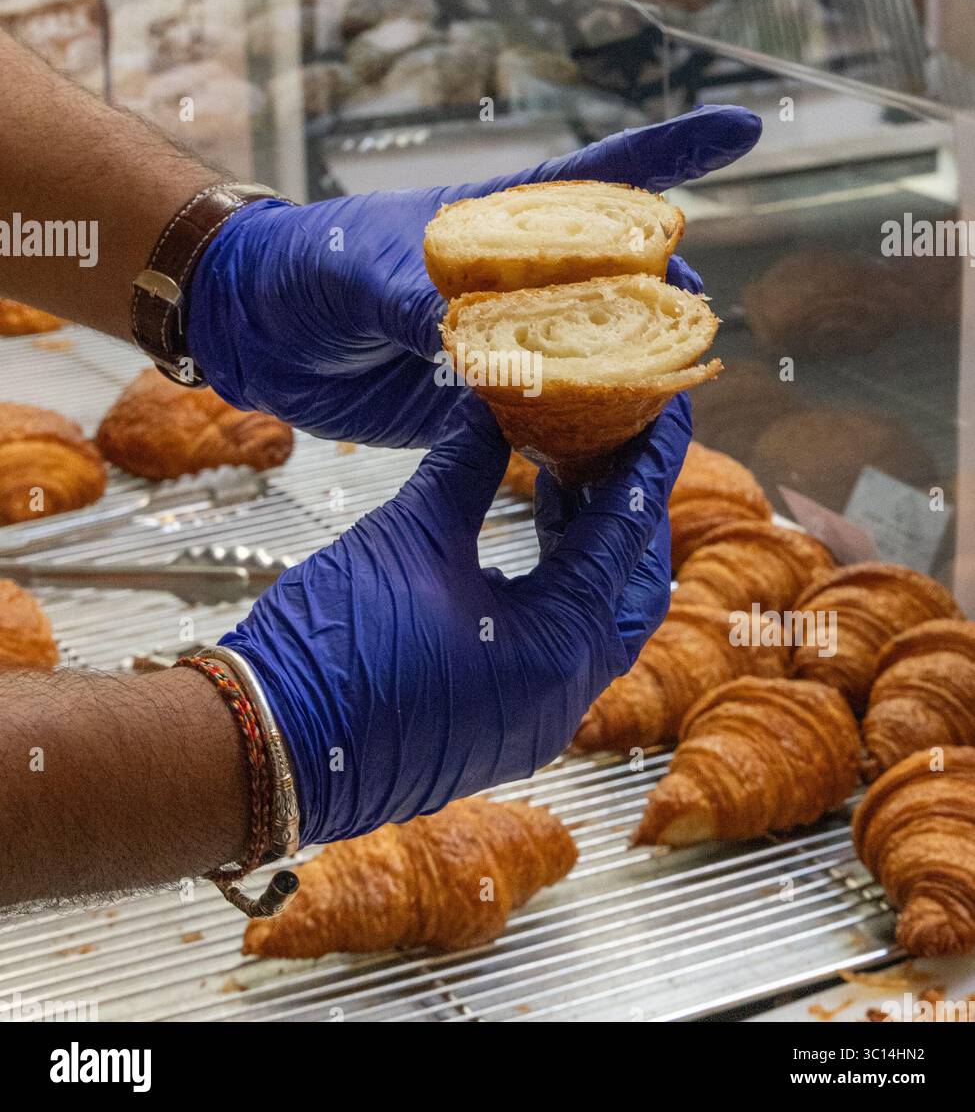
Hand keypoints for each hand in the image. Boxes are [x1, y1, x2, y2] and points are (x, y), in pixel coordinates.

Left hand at [186, 105, 759, 445]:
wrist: (257, 330)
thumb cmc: (309, 263)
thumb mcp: (362, 269)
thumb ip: (421, 300)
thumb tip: (485, 351)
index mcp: (503, 225)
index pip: (603, 179)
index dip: (675, 151)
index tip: (746, 129)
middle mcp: (520, 282)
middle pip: (622, 283)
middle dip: (667, 297)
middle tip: (691, 326)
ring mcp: (507, 344)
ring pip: (598, 360)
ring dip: (636, 380)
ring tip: (667, 406)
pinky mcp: (482, 405)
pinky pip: (549, 423)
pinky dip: (583, 440)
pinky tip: (612, 460)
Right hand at [218, 390, 690, 843]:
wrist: (266, 748)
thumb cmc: (337, 645)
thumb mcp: (410, 537)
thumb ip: (467, 468)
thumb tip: (492, 407)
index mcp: (557, 649)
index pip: (623, 538)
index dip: (644, 465)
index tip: (662, 412)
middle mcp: (562, 698)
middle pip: (631, 593)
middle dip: (630, 518)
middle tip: (616, 449)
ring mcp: (531, 722)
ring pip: (595, 628)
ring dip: (591, 557)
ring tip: (569, 481)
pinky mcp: (498, 729)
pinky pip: (556, 654)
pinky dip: (556, 595)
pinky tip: (528, 547)